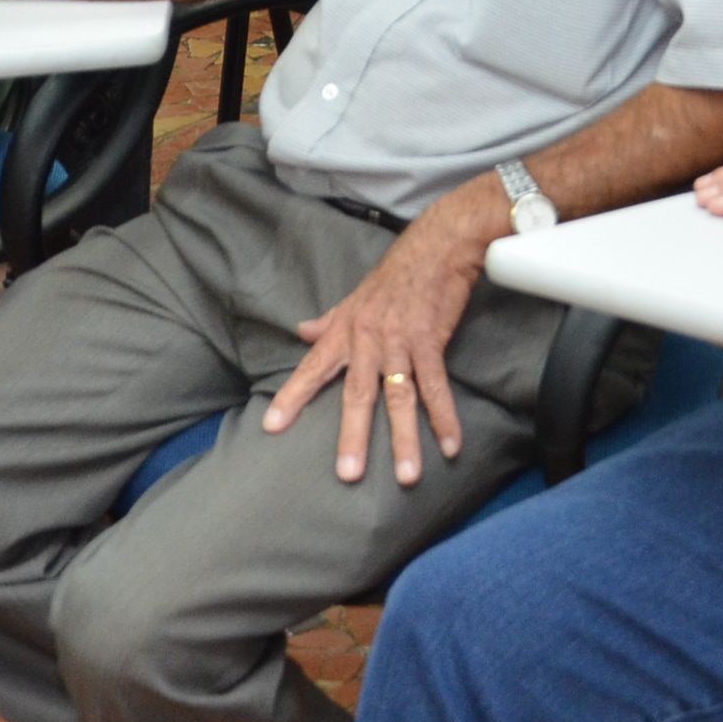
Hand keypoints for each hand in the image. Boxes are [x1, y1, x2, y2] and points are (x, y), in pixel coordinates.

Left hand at [263, 214, 484, 484]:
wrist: (438, 246)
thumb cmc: (396, 273)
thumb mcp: (355, 298)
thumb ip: (328, 322)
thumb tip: (300, 331)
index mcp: (345, 330)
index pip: (313, 368)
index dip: (292, 397)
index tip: (272, 427)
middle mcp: (368, 339)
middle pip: (358, 393)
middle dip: (353, 436)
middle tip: (348, 474)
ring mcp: (400, 342)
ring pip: (399, 396)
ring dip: (404, 438)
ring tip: (408, 476)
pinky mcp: (431, 341)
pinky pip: (437, 385)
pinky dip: (444, 417)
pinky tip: (451, 446)